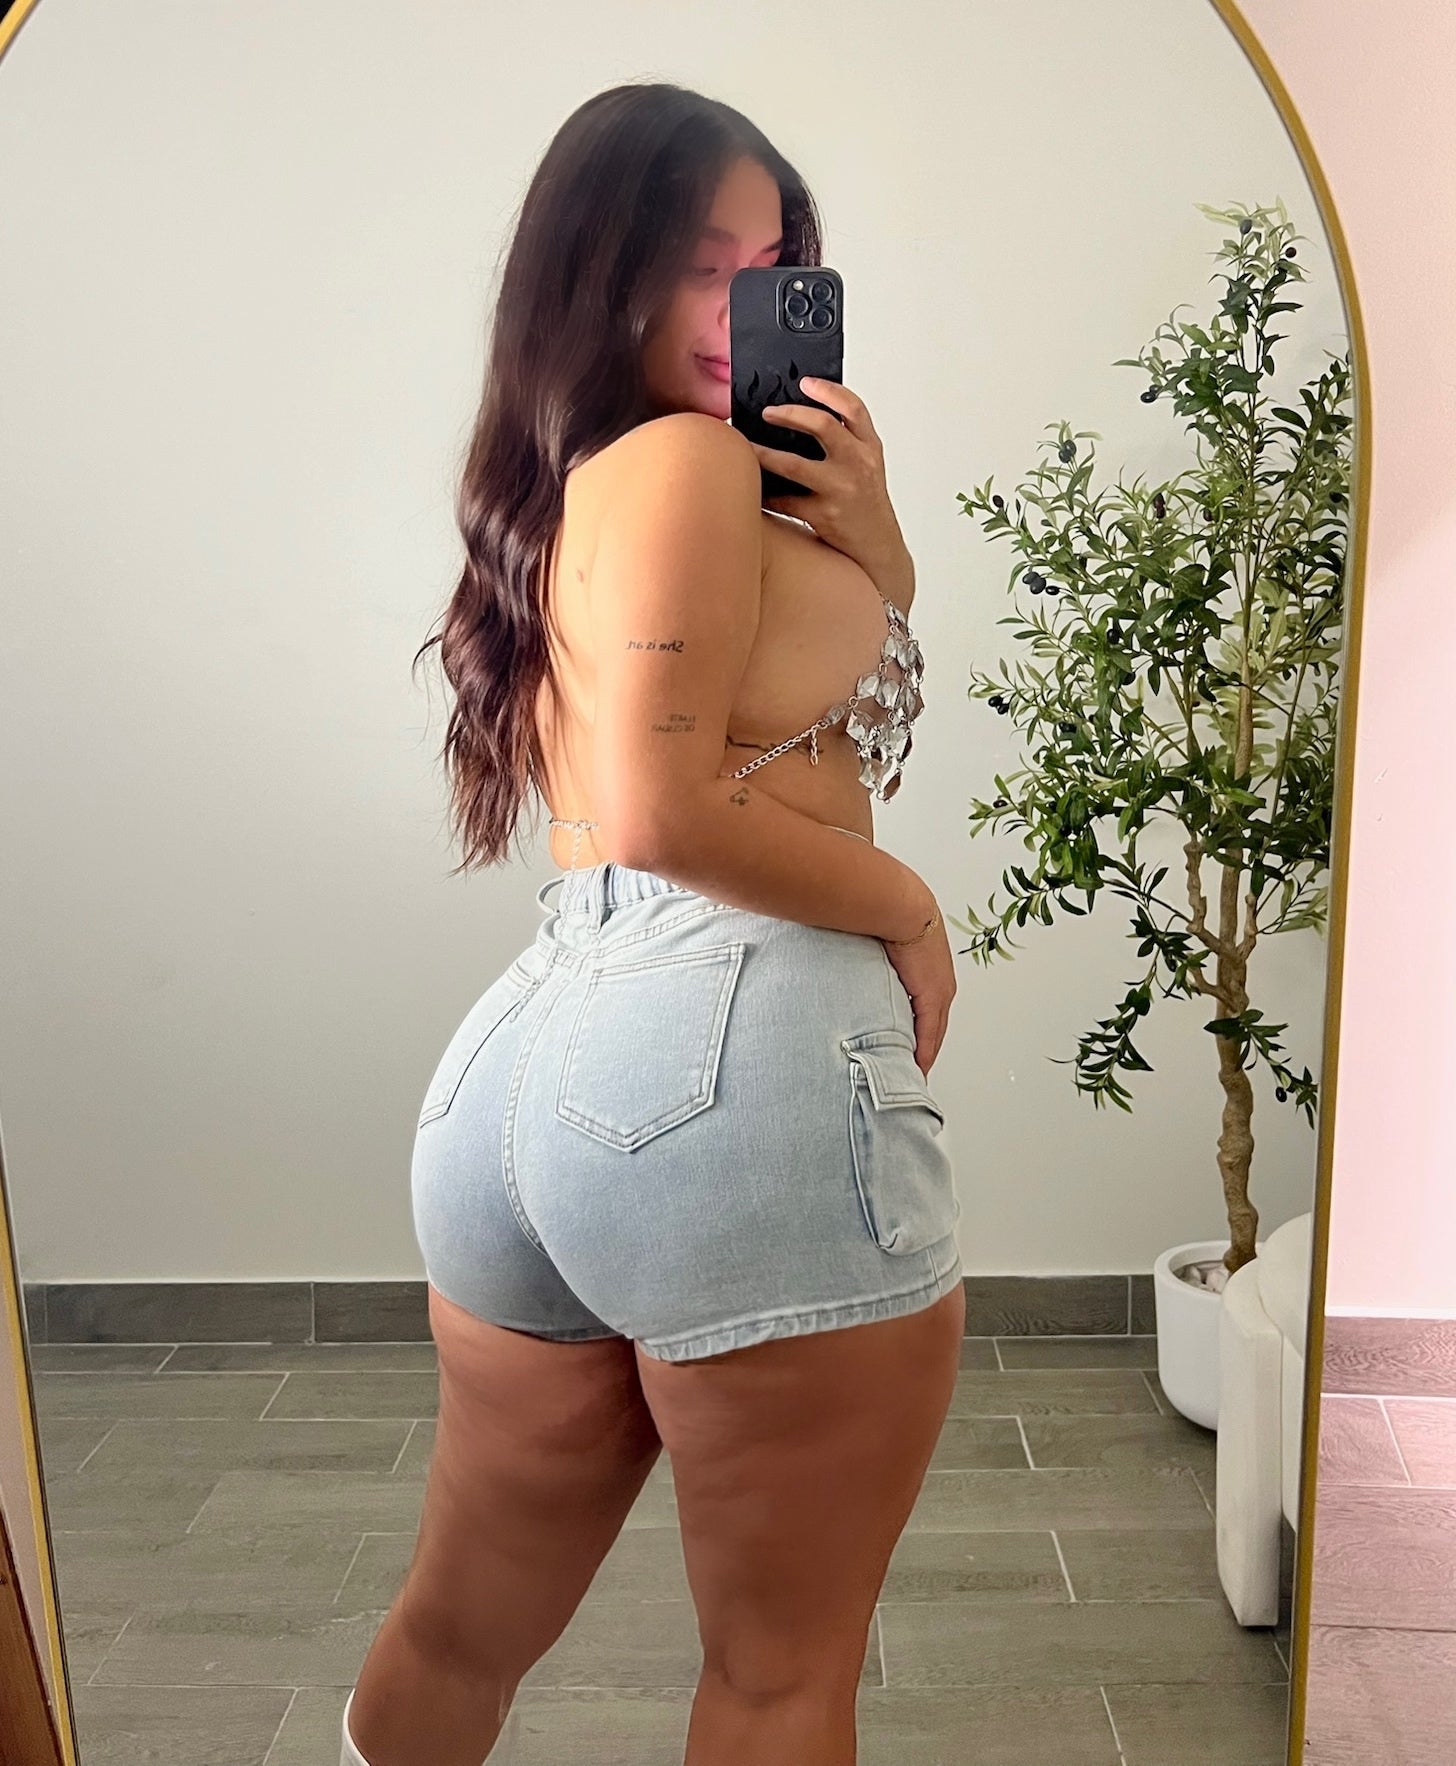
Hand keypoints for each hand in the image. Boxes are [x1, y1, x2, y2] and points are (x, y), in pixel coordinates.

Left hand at [749, 377, 908, 587]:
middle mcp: (858, 465)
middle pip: (822, 426)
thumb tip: (800, 418)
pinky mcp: (824, 515)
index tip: (805, 383)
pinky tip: (752, 486)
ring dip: (763, 454)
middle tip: (767, 413)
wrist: (878, 548)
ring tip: (747, 447)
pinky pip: (784, 500)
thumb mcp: (867, 466)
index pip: (853, 408)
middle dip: (789, 414)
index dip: (829, 390)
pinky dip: (765, 493)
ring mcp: (841, 490)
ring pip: (794, 464)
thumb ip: (846, 441)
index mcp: (870, 448)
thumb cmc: (866, 505)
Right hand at [881, 901, 956, 1078]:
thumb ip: (872, 958)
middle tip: (913, 1069)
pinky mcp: (932, 997)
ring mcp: (939, 992)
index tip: (912, 1047)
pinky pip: (929, 1034)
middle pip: (935, 1026)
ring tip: (912, 1073)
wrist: (898, 904)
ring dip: (924, 1053)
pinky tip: (917, 1068)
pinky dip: (924, 1053)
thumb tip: (853, 959)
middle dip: (925, 1048)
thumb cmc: (886, 913)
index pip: (928, 1009)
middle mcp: (940, 983)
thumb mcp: (882, 941)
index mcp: (930, 970)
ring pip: (934, 1033)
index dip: (922, 1031)